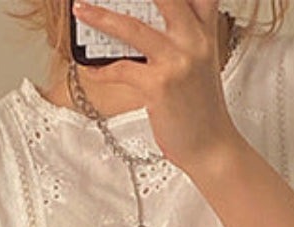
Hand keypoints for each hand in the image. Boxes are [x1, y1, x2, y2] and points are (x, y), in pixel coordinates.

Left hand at [70, 0, 241, 170]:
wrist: (211, 146)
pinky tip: (92, 69)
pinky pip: (122, 70)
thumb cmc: (201, 109)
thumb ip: (183, 38)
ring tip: (81, 10)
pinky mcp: (160, 85)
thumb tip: (146, 25)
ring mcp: (177, 62)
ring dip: (102, 18)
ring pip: (133, 28)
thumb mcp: (200, 64)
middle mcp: (194, 41)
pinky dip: (102, 70)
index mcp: (205, 32)